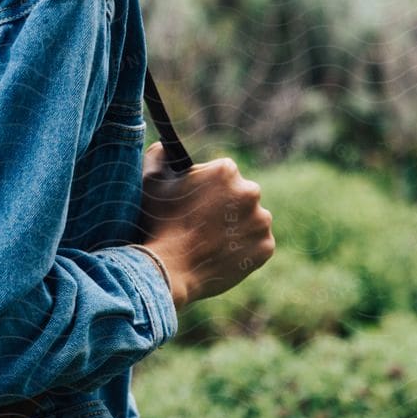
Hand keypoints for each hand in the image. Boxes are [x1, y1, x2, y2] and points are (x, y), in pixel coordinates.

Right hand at [138, 142, 274, 310]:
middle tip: (202, 224)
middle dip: (224, 206)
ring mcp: (261, 221)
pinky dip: (244, 249)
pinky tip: (222, 254)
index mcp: (226, 170)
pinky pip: (256, 244)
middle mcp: (250, 191)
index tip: (194, 203)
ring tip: (211, 241)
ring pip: (250, 219)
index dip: (206, 188)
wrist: (169, 270)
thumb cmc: (158, 223)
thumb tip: (166, 147)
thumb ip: (159, 154)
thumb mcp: (151, 181)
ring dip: (236, 226)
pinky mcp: (265, 247)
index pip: (222, 174)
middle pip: (240, 195)